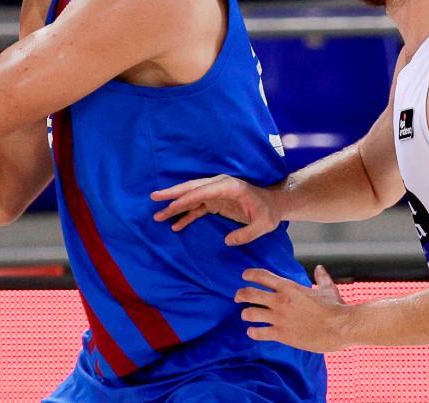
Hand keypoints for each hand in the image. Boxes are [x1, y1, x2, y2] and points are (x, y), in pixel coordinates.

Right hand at [150, 175, 281, 245]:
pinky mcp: (215, 202)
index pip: (203, 191)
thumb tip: (227, 241)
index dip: (187, 198)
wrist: (274, 204)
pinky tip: (175, 225)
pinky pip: (196, 208)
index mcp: (229, 187)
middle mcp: (218, 186)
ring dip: (174, 205)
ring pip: (190, 197)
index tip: (172, 205)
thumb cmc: (269, 212)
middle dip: (172, 193)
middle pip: (191, 188)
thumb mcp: (264, 224)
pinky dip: (185, 215)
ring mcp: (215, 193)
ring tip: (157, 215)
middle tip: (154, 197)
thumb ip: (247, 233)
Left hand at [237, 266, 350, 352]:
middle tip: (238, 297)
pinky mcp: (282, 334)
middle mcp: (280, 300)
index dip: (250, 274)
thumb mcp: (328, 289)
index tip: (244, 276)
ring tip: (246, 315)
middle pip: (249, 294)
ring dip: (246, 314)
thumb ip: (321, 278)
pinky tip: (252, 332)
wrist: (341, 327)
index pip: (262, 276)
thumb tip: (320, 269)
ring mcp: (279, 318)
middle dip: (240, 295)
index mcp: (289, 287)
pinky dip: (253, 332)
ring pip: (250, 313)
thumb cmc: (336, 308)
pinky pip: (259, 333)